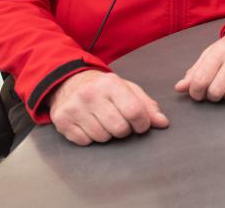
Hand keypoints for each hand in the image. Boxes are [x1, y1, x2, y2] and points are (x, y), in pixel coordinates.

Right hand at [48, 70, 168, 145]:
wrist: (69, 83)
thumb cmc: (103, 88)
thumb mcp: (127, 90)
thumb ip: (146, 106)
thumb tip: (163, 123)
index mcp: (111, 84)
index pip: (134, 111)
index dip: (143, 123)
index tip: (141, 124)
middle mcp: (91, 94)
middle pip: (119, 128)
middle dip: (124, 130)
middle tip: (120, 122)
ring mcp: (74, 108)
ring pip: (102, 137)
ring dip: (107, 134)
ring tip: (103, 121)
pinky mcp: (62, 121)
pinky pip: (85, 142)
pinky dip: (90, 137)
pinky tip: (89, 124)